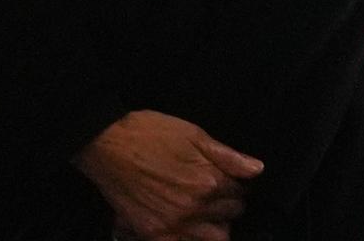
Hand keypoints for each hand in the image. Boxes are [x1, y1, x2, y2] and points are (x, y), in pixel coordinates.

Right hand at [74, 110, 261, 240]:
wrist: (105, 143)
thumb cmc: (149, 133)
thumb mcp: (192, 134)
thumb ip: (227, 155)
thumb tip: (257, 169)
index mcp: (208, 180)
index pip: (240, 191)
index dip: (236, 184)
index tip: (229, 179)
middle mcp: (195, 207)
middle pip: (231, 215)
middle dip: (229, 204)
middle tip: (216, 194)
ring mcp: (175, 224)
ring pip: (216, 237)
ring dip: (216, 225)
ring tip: (205, 212)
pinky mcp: (155, 234)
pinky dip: (193, 240)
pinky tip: (190, 229)